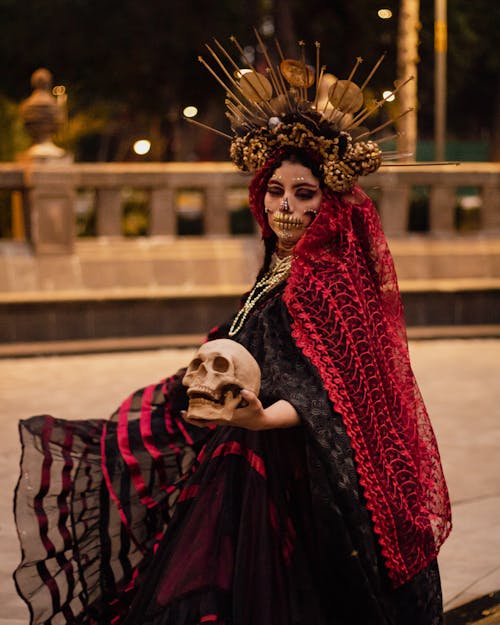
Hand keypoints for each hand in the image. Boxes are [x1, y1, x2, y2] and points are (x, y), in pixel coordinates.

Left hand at [182, 390, 299, 430]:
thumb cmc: (256, 412)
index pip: (207, 420)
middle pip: (203, 422)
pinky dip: (204, 414)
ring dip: (196, 416)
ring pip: (205, 421)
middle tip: (181, 412)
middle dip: (191, 418)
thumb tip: (243, 390)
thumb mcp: (256, 404)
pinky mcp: (224, 417)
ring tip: (187, 409)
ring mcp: (222, 419)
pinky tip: (201, 405)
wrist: (259, 421)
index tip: (186, 412)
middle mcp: (222, 420)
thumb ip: (250, 397)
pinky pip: (210, 418)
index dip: (196, 418)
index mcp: (226, 418)